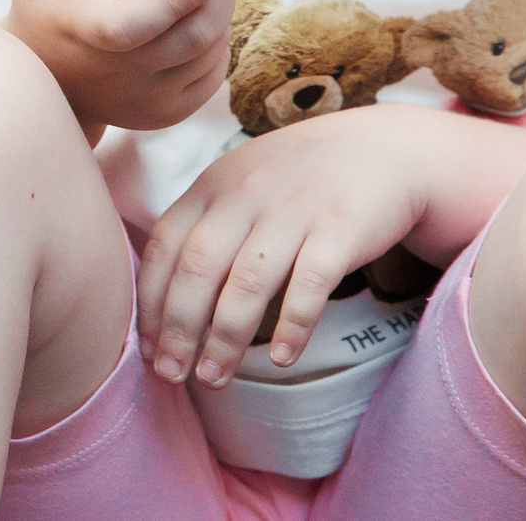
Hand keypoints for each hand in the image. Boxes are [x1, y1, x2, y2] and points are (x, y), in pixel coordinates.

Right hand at [1, 0, 236, 134]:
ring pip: (209, 55)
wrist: (52, 85)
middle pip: (189, 40)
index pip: (131, 26)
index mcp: (85, 34)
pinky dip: (217, 44)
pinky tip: (199, 23)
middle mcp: (119, 76)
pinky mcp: (170, 114)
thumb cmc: (46, 13)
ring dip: (219, 19)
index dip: (173, 3)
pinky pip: (213, 75)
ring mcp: (148, 102)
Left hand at [137, 105, 443, 388]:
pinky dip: (292, 325)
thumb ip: (204, 225)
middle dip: (177, 328)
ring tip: (213, 377)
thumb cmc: (298, 179)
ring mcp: (293, 211)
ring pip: (248, 282)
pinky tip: (279, 359)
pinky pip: (310, 284)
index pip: (165, 246)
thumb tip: (163, 298)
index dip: (150, 301)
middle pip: (198, 268)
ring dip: (225, 337)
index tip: (145, 347)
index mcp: (213, 185)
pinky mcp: (340, 229)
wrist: (381, 149)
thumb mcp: (240, 184)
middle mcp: (246, 195)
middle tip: (169, 374)